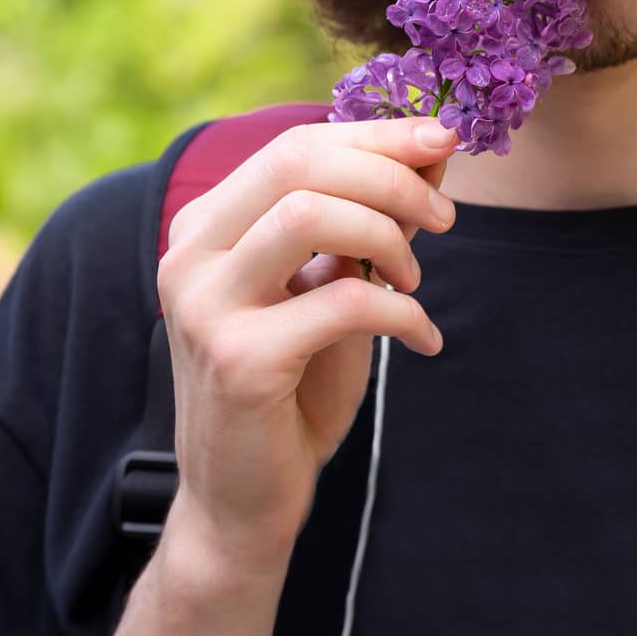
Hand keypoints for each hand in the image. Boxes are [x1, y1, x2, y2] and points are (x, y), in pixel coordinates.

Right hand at [156, 115, 457, 564]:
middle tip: (445, 215)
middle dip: (389, 176)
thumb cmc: (293, 386)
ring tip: (415, 278)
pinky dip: (401, 314)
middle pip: (298, 163)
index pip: (295, 145)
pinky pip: (342, 302)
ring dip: (388, 235)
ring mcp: (206, 305)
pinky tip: (424, 338)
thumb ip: (369, 218)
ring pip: (309, 214)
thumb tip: (432, 148)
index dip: (376, 134)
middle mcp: (191, 255)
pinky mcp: (238, 359)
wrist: (243, 501)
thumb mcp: (333, 286)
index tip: (443, 137)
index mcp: (207, 225)